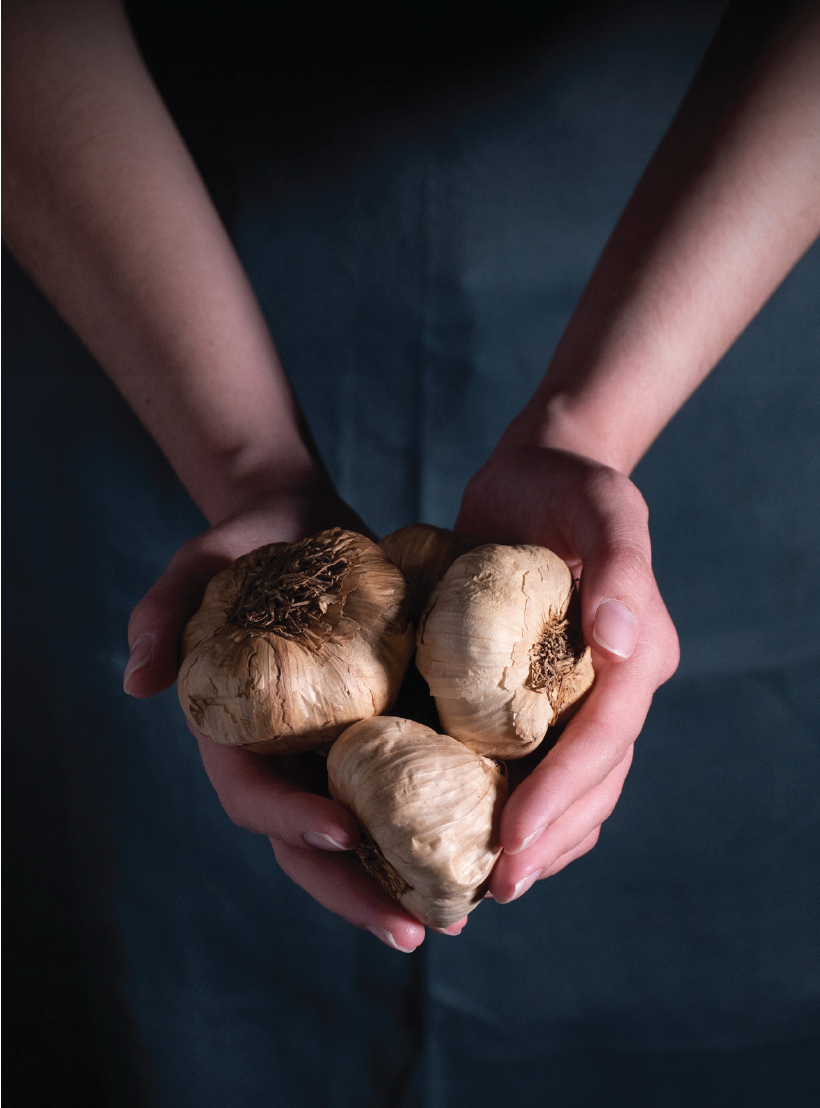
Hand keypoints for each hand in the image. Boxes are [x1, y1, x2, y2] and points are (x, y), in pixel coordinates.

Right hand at [124, 482, 449, 951]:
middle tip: (412, 928)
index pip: (253, 796)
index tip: (342, 830)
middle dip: (355, 892)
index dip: (291, 820)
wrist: (302, 523)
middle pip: (310, 846)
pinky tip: (487, 852)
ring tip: (457, 917)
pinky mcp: (382, 735)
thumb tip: (136, 679)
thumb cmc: (248, 541)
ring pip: (363, 839)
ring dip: (402, 884)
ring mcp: (333, 755)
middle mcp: (284, 759)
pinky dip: (437, 829)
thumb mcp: (202, 560)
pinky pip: (405, 794)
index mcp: (234, 734)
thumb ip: (164, 610)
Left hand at [454, 434, 679, 902]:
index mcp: (638, 653)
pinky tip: (476, 831)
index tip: (513, 845)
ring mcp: (585, 694)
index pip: (603, 743)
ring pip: (576, 789)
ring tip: (485, 884)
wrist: (541, 468)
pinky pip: (542, 764)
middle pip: (595, 784)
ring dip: (539, 839)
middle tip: (493, 889)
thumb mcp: (601, 504)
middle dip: (547, 840)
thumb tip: (618, 639)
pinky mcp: (548, 693)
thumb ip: (618, 564)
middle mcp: (618, 684)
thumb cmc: (568, 481)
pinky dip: (520, 804)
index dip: (560, 799)